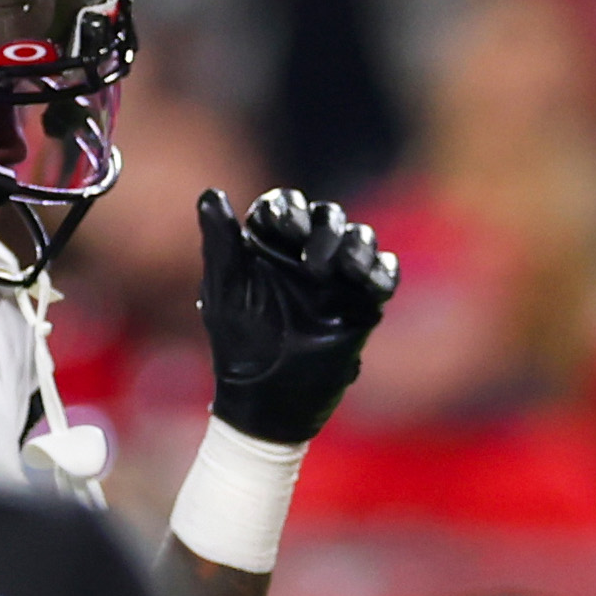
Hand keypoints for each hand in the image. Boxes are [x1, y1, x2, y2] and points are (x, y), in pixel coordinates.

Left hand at [195, 187, 399, 444]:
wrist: (270, 401)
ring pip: (360, 238)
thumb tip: (210, 194)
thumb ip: (221, 243)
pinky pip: (384, 273)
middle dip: (326, 231)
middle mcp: (304, 253)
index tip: (288, 225)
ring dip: (358, 247)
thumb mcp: (225, 292)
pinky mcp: (363, 302)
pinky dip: (384, 272)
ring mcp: (337, 277)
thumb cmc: (239, 346)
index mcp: (268, 245)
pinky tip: (374, 285)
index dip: (290, 208)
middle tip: (314, 265)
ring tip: (349, 273)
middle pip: (328, 216)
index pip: (284, 205)